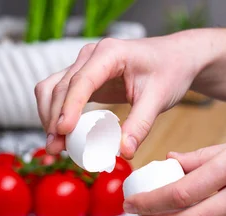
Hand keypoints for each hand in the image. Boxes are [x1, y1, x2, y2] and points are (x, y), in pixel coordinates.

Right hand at [34, 28, 225, 158]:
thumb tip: (124, 151)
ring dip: (49, 116)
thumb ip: (140, 124)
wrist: (176, 59)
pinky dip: (56, 114)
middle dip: (54, 119)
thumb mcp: (159, 99)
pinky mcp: (84, 78)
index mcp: (110, 53)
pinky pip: (60, 94)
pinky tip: (62, 135)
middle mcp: (91, 55)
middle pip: (60, 86)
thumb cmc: (170, 71)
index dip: (69, 107)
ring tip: (56, 146)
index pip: (81, 81)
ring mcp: (85, 65)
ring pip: (52, 88)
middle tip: (56, 149)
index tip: (64, 131)